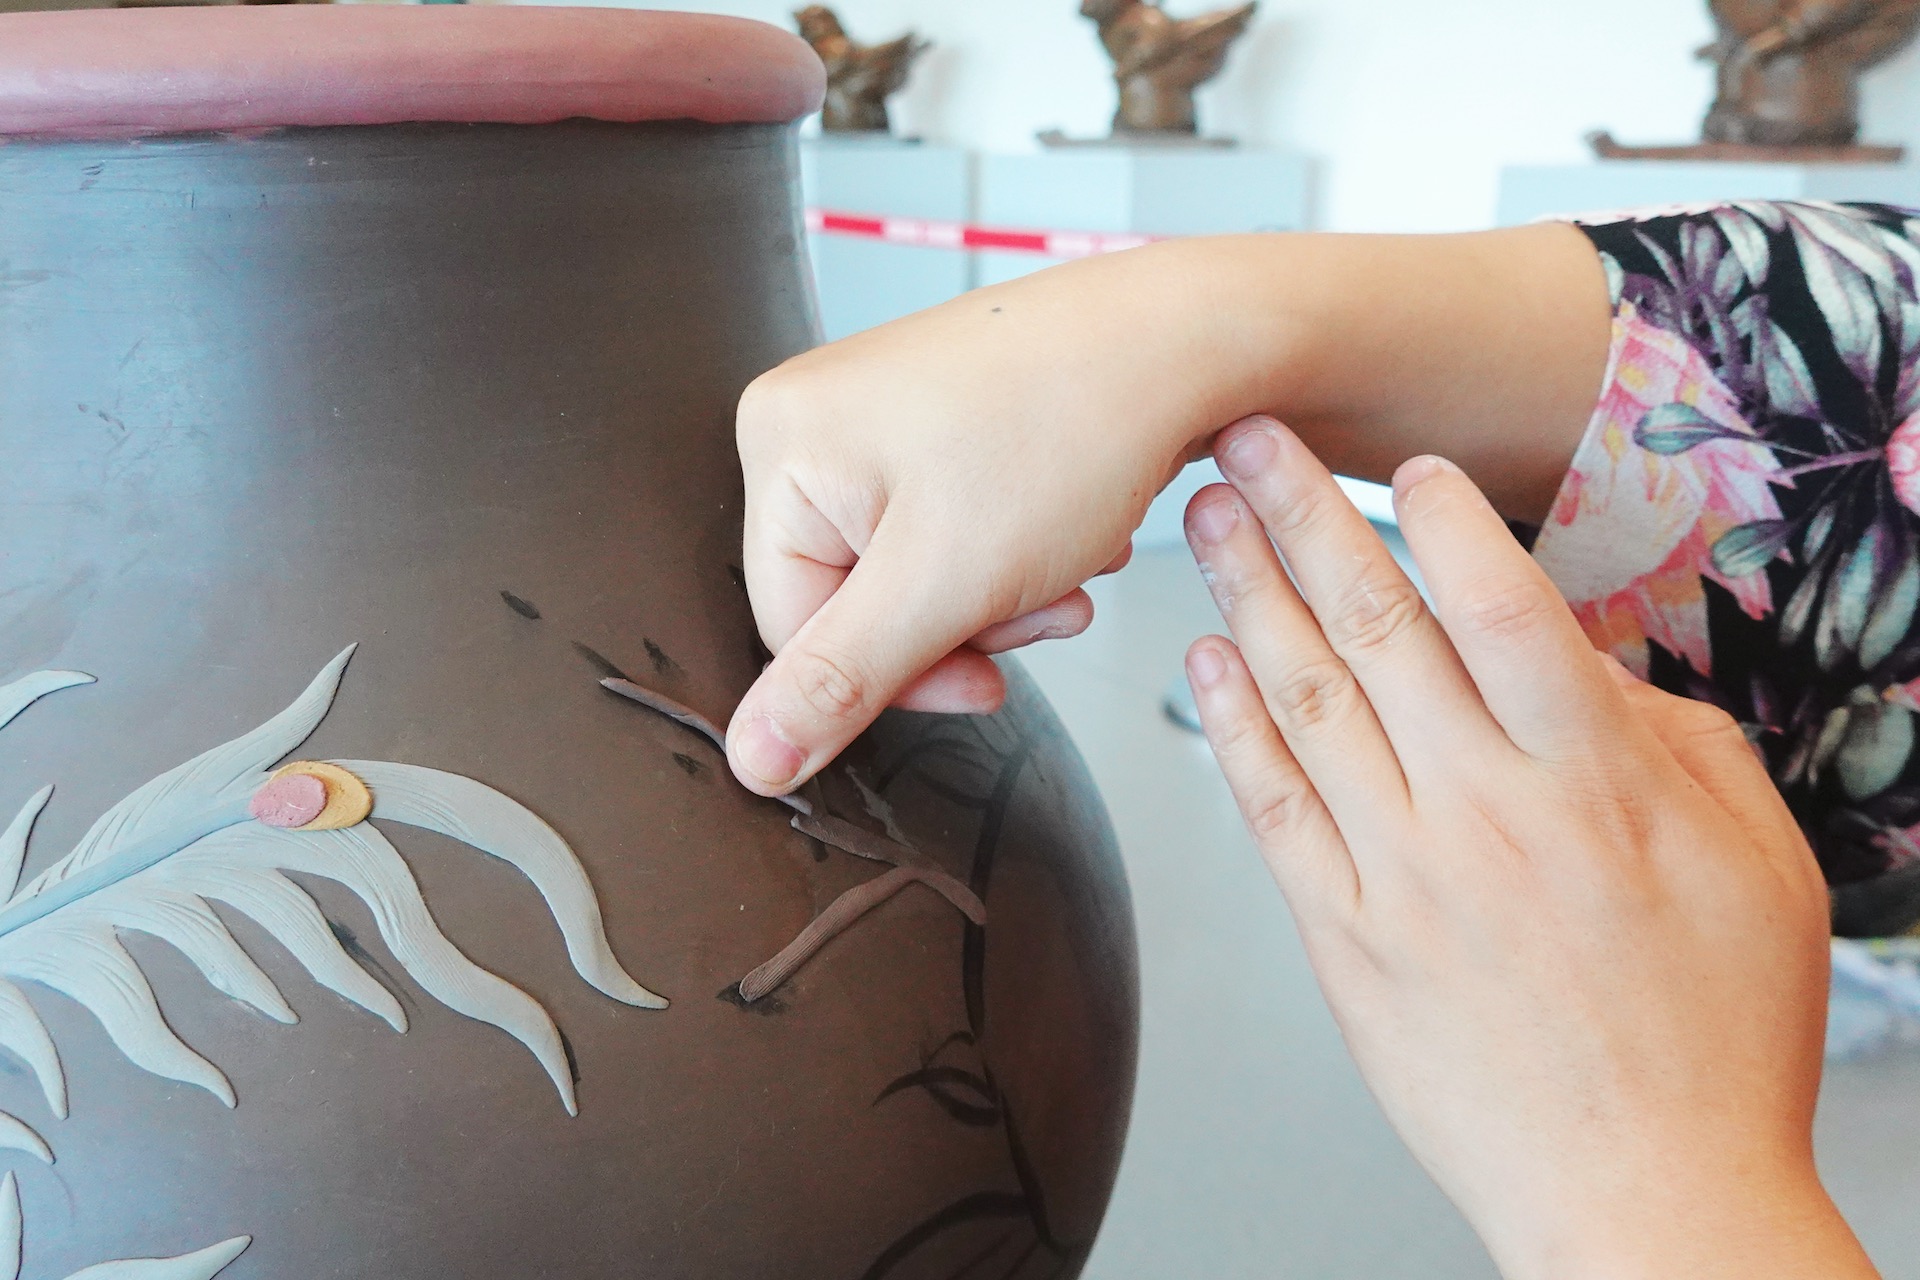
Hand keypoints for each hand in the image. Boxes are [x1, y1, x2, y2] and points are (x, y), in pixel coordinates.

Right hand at [726, 226, 1609, 795]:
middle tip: (1043, 608)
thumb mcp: (943, 584)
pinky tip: (1074, 528)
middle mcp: (811, 418)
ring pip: (913, 574)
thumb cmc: (1070, 427)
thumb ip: (839, 681)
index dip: (896, 676)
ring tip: (1071, 567)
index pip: (793, 628)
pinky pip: (949, 530)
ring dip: (1001, 597)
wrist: (1189, 336)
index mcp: (779, 444)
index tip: (986, 680)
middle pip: (855, 599)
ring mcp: (875, 414)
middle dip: (962, 626)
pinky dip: (1016, 551)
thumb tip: (752, 761)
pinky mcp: (937, 419)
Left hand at [1183, 416, 1872, 1278]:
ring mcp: (1404, 875)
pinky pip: (1274, 813)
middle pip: (1377, 631)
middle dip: (1303, 517)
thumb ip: (1678, 746)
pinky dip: (1234, 730)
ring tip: (1210, 519)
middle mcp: (1486, 813)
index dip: (1445, 523)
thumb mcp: (1761, 866)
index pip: (1502, 610)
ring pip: (1307, 704)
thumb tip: (1600, 673)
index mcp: (1595, 782)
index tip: (1404, 465)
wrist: (1644, 1192)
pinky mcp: (1346, 940)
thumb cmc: (1713, 1038)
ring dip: (1249, 597)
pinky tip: (1207, 665)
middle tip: (1252, 440)